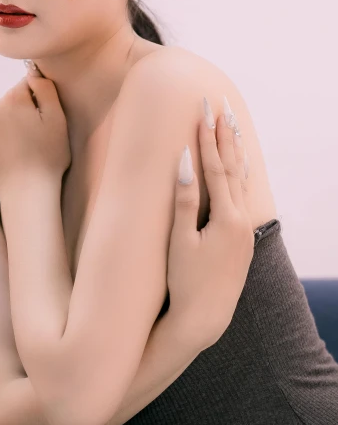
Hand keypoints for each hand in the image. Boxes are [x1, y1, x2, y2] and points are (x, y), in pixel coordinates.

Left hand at [0, 71, 71, 197]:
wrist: (25, 192)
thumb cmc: (48, 156)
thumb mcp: (57, 119)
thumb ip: (45, 89)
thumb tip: (32, 73)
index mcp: (12, 97)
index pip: (27, 85)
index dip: (39, 101)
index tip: (45, 120)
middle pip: (11, 100)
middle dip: (22, 112)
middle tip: (36, 136)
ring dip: (9, 125)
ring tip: (23, 147)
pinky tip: (11, 154)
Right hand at [165, 98, 253, 350]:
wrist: (205, 317)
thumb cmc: (185, 280)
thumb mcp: (180, 240)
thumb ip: (184, 199)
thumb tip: (183, 161)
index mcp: (227, 218)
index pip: (217, 168)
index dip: (208, 138)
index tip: (203, 111)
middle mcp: (241, 220)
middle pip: (234, 168)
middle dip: (225, 136)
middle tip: (221, 107)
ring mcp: (244, 229)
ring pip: (242, 180)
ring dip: (235, 152)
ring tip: (232, 127)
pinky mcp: (241, 238)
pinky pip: (243, 195)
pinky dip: (240, 174)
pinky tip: (240, 167)